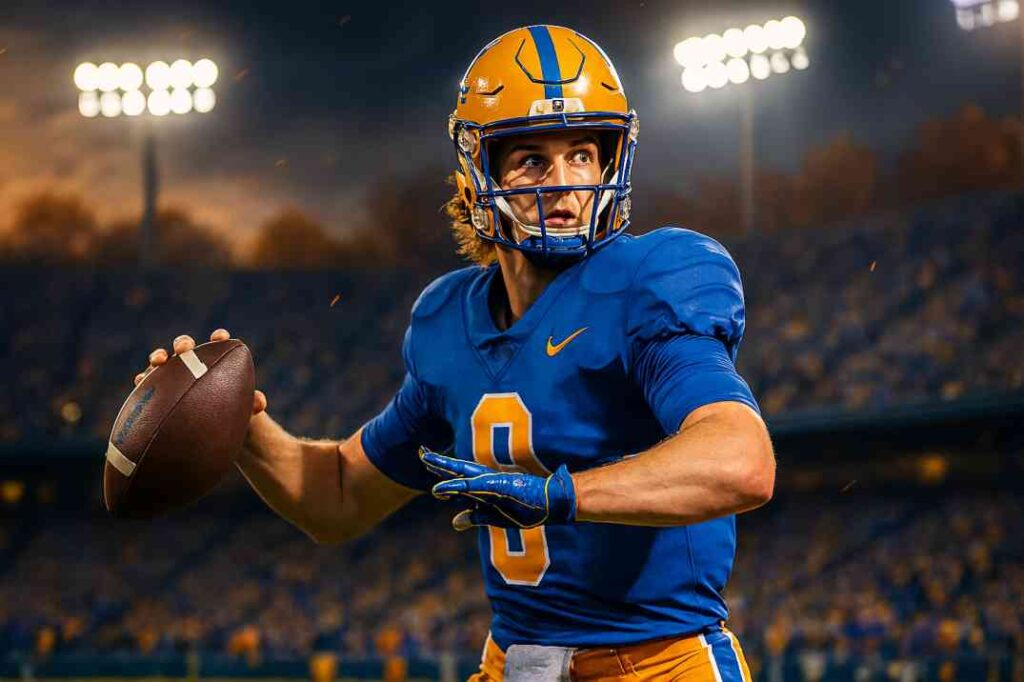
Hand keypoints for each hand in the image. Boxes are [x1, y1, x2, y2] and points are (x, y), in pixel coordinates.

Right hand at [134, 328, 266, 416]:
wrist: (208, 429)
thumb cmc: (228, 412)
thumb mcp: (242, 409)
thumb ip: (252, 403)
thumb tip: (260, 403)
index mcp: (214, 361)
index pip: (217, 344)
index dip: (218, 338)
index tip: (220, 337)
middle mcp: (190, 363)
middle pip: (185, 346)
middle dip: (183, 343)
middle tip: (185, 348)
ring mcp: (171, 374)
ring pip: (162, 360)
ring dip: (158, 356)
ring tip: (158, 360)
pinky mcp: (155, 389)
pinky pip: (147, 382)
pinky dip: (144, 379)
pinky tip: (140, 382)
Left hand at [420, 449, 575, 530]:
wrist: (551, 501)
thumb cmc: (527, 508)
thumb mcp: (495, 517)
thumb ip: (474, 517)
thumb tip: (454, 522)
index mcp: (484, 486)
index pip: (458, 477)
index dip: (442, 470)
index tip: (426, 461)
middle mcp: (485, 480)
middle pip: (456, 470)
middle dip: (438, 462)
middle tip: (421, 452)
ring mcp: (490, 482)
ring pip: (461, 474)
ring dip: (443, 467)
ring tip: (425, 459)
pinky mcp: (496, 486)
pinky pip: (471, 487)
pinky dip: (454, 487)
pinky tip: (439, 488)